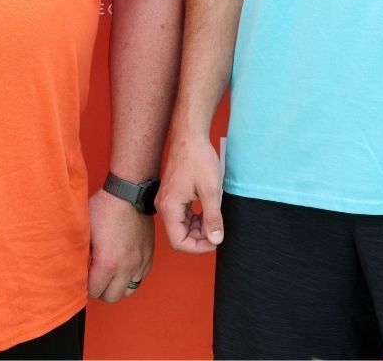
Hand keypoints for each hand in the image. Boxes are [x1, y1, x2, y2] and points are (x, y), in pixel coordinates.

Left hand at [87, 188, 153, 302]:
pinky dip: (132, 276)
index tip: (83, 277)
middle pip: (111, 297)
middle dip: (100, 290)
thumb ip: (79, 253)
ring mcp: (140, 262)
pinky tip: (123, 264)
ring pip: (128, 290)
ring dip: (118, 285)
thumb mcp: (84, 230)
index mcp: (107, 264)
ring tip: (110, 273)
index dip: (85, 286)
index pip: (94, 292)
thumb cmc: (104, 208)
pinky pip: (141, 277)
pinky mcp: (149, 255)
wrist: (129, 193)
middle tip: (95, 276)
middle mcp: (126, 268)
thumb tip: (73, 267)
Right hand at [156, 134, 223, 253]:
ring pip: (181, 226)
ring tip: (215, 220)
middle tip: (218, 230)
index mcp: (169, 207)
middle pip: (180, 235)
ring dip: (198, 228)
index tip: (216, 241)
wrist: (190, 135)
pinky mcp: (172, 194)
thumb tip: (216, 239)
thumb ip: (213, 217)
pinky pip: (182, 215)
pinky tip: (207, 211)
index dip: (199, 247)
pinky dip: (195, 218)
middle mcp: (164, 206)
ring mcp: (167, 200)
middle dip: (200, 237)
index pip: (179, 242)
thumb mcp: (210, 190)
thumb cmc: (199, 158)